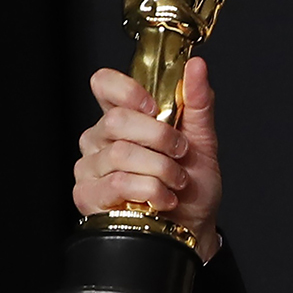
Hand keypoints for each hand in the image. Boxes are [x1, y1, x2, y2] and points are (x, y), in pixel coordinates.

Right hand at [75, 58, 222, 261]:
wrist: (193, 227)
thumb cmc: (193, 186)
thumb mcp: (203, 142)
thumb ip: (198, 104)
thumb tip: (197, 66)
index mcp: (124, 118)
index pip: (103, 84)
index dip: (127, 90)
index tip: (155, 107)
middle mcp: (101, 139)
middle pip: (117, 121)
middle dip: (160, 137)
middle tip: (180, 153)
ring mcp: (91, 167)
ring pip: (121, 154)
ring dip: (163, 170)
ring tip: (177, 182)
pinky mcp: (89, 195)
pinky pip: (118, 183)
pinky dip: (153, 190)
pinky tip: (165, 199)